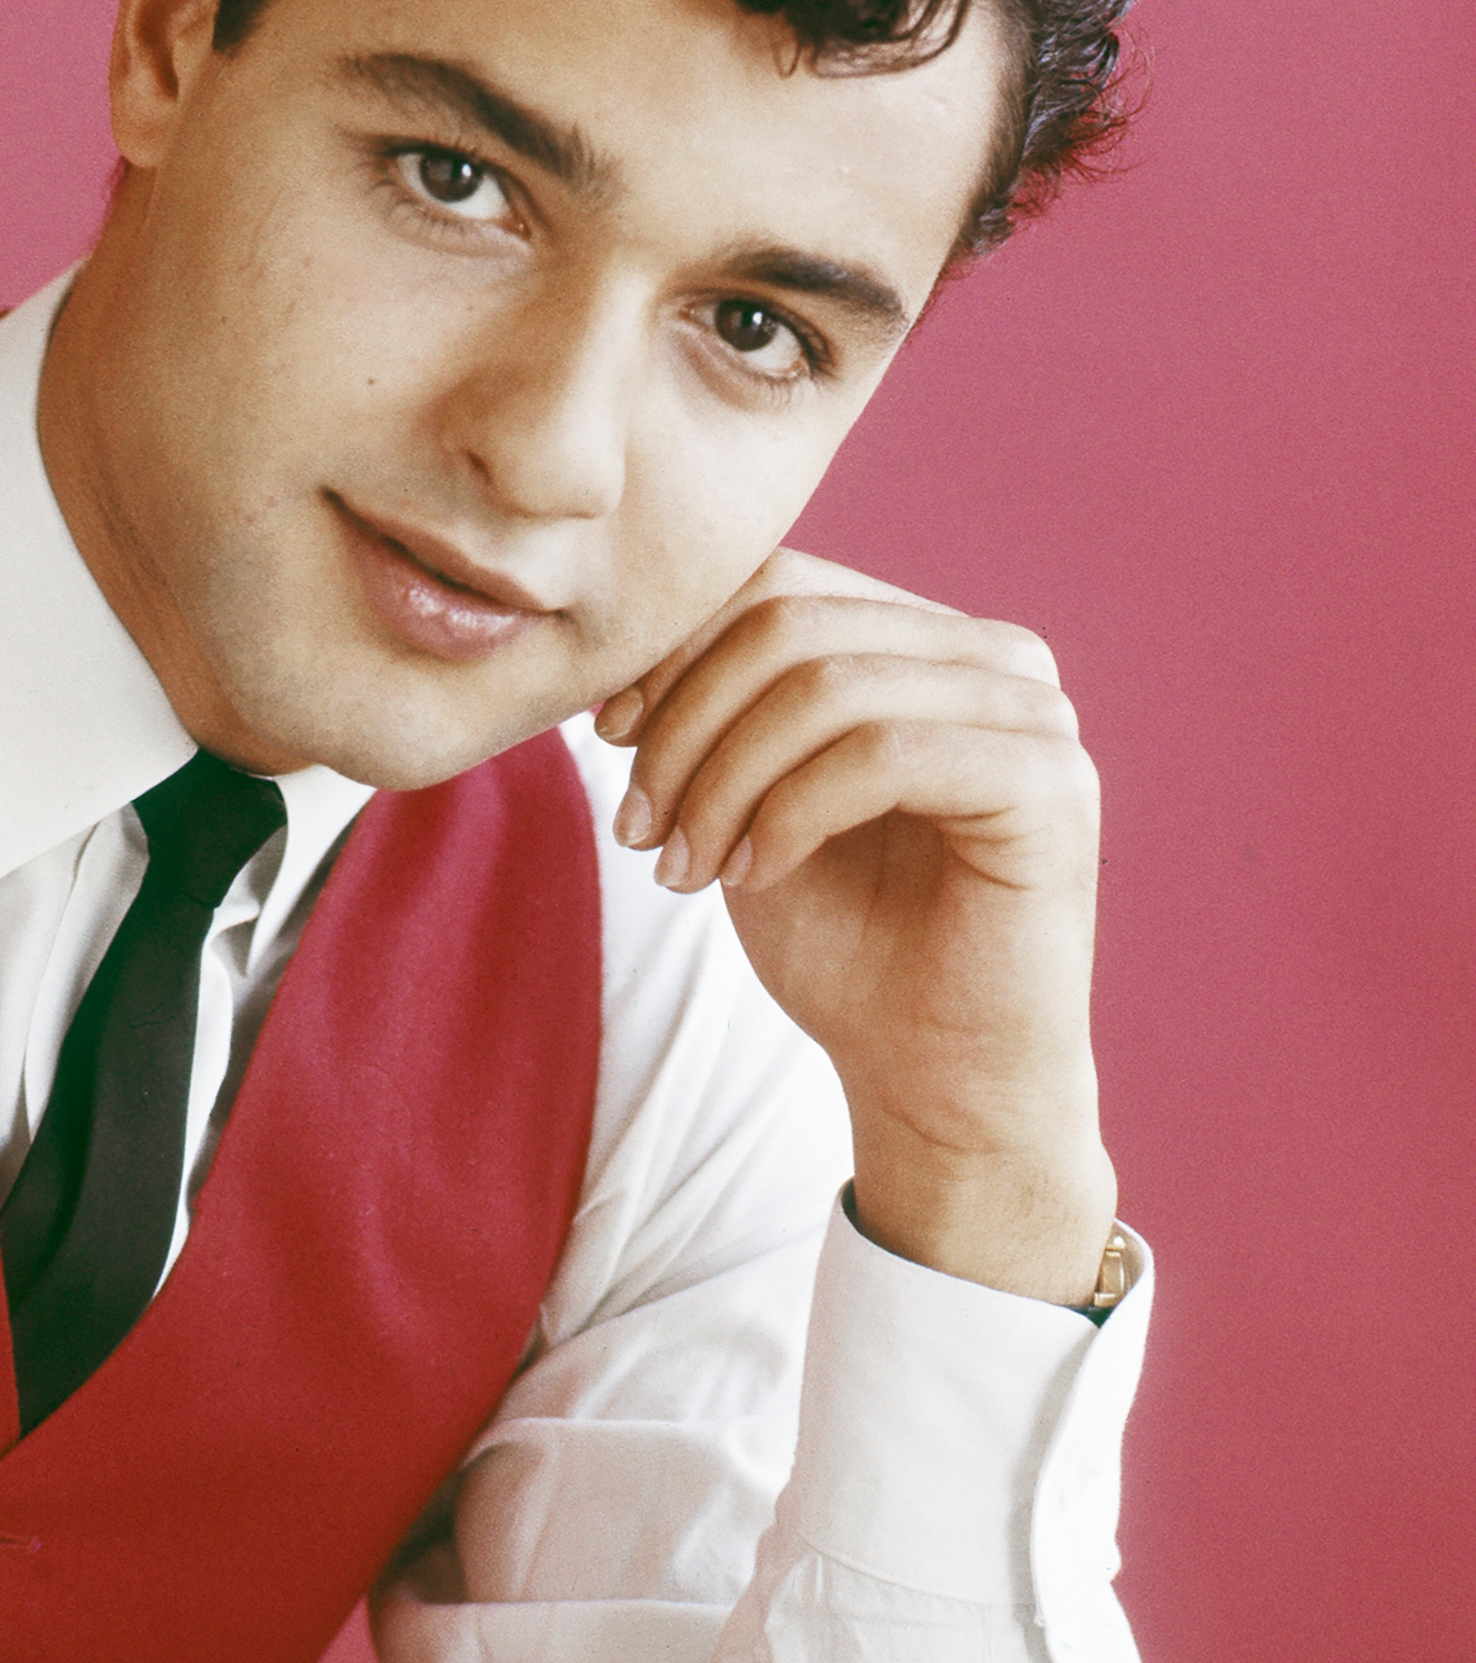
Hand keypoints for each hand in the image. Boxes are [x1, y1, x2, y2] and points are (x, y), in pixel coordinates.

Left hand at [595, 549, 1116, 1302]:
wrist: (930, 1081)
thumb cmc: (843, 939)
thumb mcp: (749, 794)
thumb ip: (715, 700)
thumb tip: (622, 632)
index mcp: (926, 639)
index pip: (775, 581)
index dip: (673, 652)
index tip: (610, 738)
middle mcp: (995, 656)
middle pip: (789, 624)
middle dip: (686, 725)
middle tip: (638, 825)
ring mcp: (1036, 715)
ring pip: (824, 686)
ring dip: (722, 781)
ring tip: (682, 866)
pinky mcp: (1052, 785)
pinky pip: (882, 755)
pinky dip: (789, 813)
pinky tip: (752, 876)